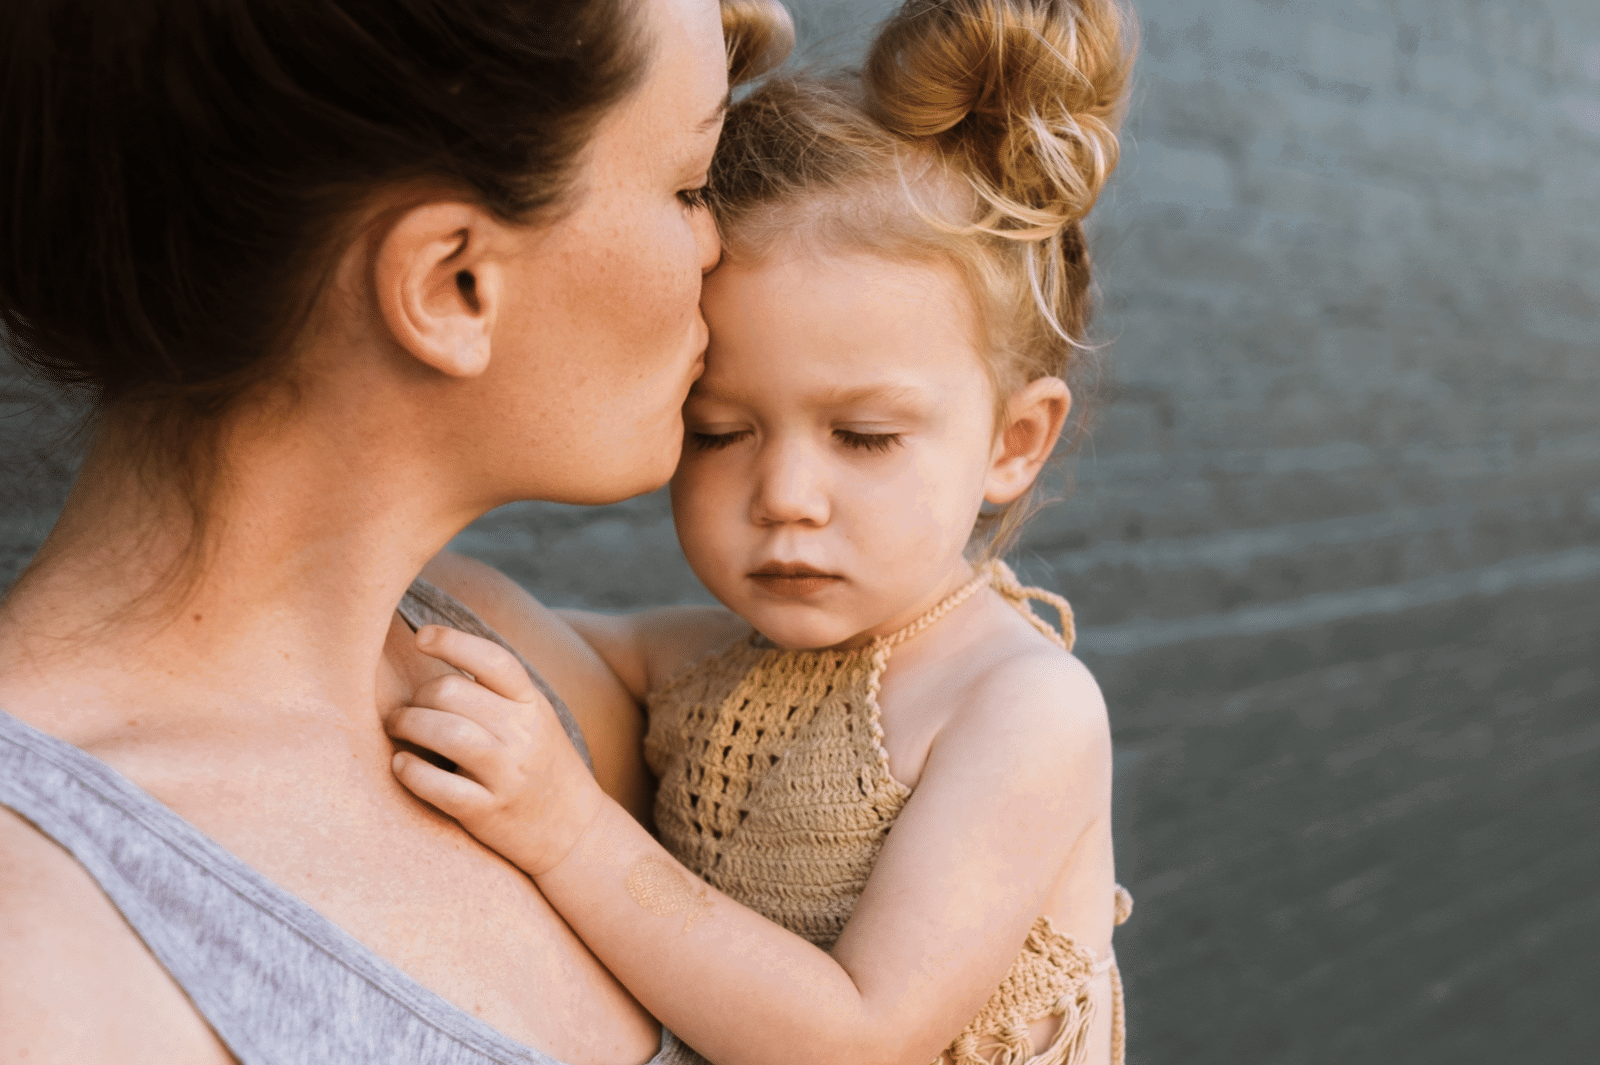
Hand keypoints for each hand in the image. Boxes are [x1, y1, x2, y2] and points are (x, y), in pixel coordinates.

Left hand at [387, 625, 604, 875]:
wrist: (576, 831)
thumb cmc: (541, 767)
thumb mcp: (533, 720)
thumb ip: (496, 693)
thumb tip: (440, 655)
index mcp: (532, 704)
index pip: (493, 660)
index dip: (452, 641)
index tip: (421, 637)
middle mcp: (523, 734)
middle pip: (453, 692)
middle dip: (418, 696)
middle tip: (405, 709)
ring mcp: (507, 775)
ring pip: (447, 732)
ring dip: (408, 724)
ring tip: (398, 727)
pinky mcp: (488, 812)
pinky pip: (439, 786)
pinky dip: (411, 771)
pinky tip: (401, 764)